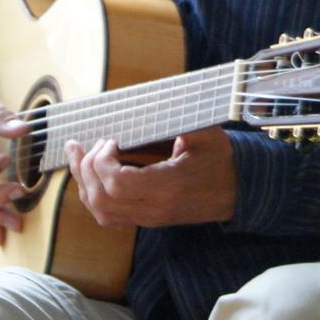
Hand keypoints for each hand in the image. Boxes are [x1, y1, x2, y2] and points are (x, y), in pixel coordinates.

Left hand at [65, 126, 236, 227]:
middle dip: (86, 168)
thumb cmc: (221, 158)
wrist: (239, 191)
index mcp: (169, 186)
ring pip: (100, 211)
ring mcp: (150, 218)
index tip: (112, 139)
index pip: (118, 184)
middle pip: (101, 199)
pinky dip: (93, 194)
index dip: (103, 161)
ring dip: (84, 182)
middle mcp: (155, 208)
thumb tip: (144, 99)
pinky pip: (109, 216)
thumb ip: (175, 116)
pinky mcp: (147, 220)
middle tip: (93, 143)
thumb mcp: (203, 131)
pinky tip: (92, 174)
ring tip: (80, 156)